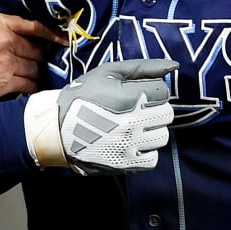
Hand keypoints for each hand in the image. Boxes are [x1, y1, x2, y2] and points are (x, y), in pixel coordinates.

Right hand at [0, 0, 66, 107]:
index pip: (32, 25)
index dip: (50, 33)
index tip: (61, 38)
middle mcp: (6, 41)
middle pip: (36, 49)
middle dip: (39, 56)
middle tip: (40, 60)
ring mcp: (7, 63)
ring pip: (35, 68)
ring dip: (37, 73)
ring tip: (37, 77)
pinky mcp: (4, 83)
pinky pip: (28, 86)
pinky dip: (33, 89)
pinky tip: (32, 91)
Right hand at [25, 58, 177, 174]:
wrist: (56, 128)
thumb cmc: (82, 95)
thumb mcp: (108, 72)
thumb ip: (143, 67)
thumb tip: (174, 65)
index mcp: (131, 97)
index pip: (163, 91)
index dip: (149, 90)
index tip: (135, 93)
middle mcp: (134, 122)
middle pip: (166, 114)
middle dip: (153, 110)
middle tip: (135, 110)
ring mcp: (130, 145)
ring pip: (162, 137)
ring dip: (150, 131)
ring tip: (132, 127)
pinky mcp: (126, 164)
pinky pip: (152, 158)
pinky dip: (144, 151)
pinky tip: (129, 143)